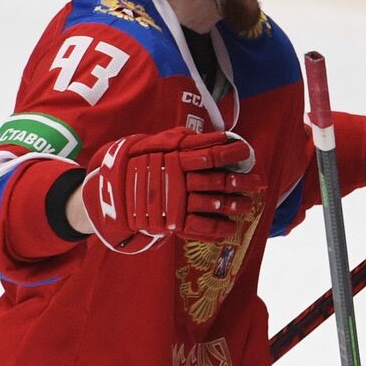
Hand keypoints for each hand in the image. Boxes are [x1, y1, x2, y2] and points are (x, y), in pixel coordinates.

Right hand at [81, 128, 261, 253]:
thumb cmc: (131, 166)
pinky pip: (198, 228)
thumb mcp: (151, 146)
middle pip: (217, 181)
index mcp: (174, 160)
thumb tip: (206, 136)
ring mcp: (174, 204)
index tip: (247, 151)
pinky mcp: (169, 224)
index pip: (210, 154)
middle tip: (259, 183)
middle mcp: (177, 181)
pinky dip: (217, 229)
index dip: (231, 153)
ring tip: (248, 206)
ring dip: (233, 206)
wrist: (105, 197)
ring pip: (211, 205)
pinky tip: (230, 228)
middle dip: (241, 182)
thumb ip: (179, 141)